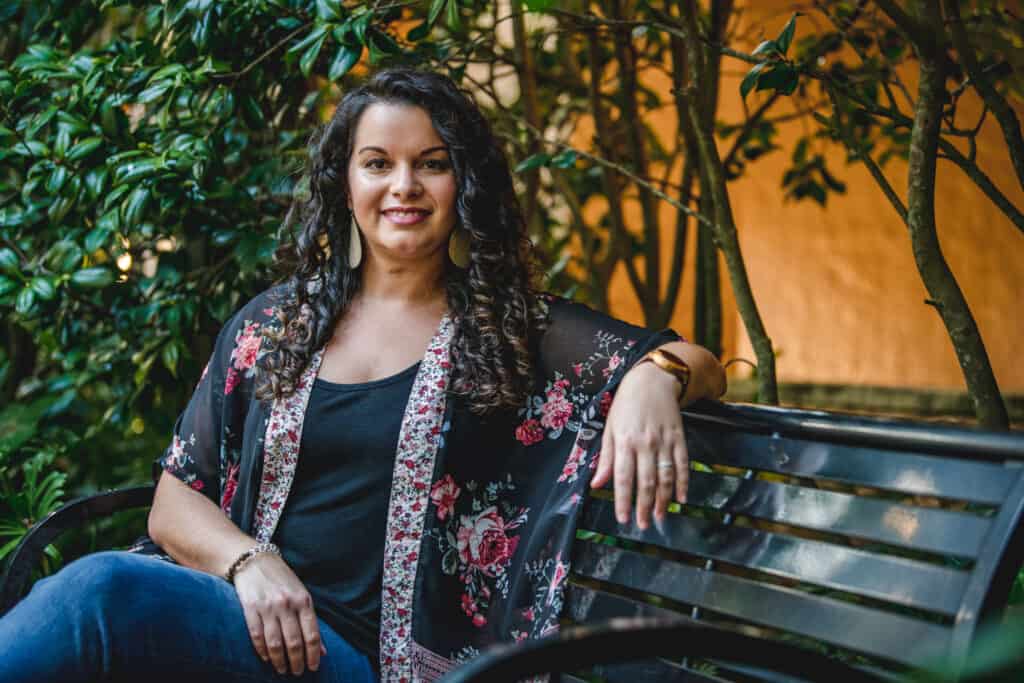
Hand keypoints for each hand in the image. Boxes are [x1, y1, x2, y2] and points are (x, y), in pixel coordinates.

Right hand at [232, 552, 325, 674]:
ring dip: (280, 660)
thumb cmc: (282, 579)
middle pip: (294, 641)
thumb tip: (323, 650)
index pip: (312, 634)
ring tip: (282, 670)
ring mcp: (268, 606)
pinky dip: (262, 650)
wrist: (255, 561)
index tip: (313, 668)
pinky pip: (257, 635)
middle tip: (297, 672)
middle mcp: (287, 604)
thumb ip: (311, 621)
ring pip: (275, 642)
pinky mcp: (250, 608)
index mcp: (303, 600)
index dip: (313, 655)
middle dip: (297, 661)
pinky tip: (266, 659)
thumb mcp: (301, 595)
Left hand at [590, 362, 688, 529]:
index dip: (623, 500)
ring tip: (660, 517)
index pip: (622, 478)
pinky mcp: (679, 438)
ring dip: (664, 500)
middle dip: (644, 506)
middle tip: (643, 524)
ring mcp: (664, 441)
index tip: (623, 519)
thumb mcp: (609, 428)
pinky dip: (683, 483)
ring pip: (666, 476)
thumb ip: (606, 458)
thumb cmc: (626, 405)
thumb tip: (596, 484)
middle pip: (646, 481)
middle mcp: (645, 443)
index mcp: (624, 441)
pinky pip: (683, 464)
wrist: (652, 380)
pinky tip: (681, 499)